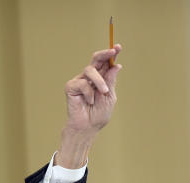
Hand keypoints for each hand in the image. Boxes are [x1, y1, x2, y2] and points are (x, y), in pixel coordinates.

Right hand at [57, 45, 121, 167]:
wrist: (88, 127)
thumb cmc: (98, 114)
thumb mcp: (109, 96)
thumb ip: (111, 81)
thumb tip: (116, 66)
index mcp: (101, 79)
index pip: (106, 63)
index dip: (111, 54)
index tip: (118, 47)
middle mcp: (90, 77)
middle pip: (96, 59)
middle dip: (105, 53)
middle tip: (113, 51)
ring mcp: (80, 81)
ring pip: (90, 70)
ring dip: (100, 81)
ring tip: (103, 92)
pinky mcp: (71, 86)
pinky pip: (82, 83)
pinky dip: (89, 93)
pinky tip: (88, 102)